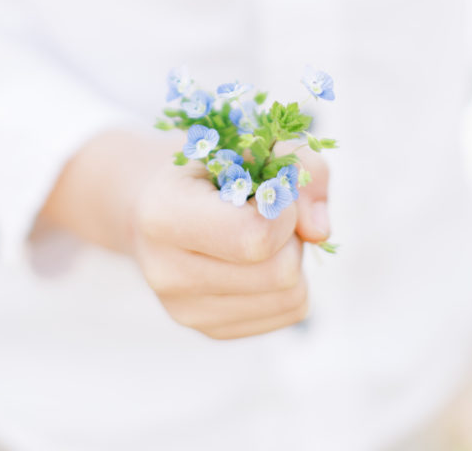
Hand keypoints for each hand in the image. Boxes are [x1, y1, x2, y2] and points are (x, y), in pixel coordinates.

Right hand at [39, 131, 330, 338]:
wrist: (150, 202)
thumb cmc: (207, 164)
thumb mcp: (250, 140)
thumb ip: (300, 167)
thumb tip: (320, 232)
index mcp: (163, 214)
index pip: (255, 237)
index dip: (282, 208)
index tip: (268, 186)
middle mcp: (166, 272)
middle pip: (281, 272)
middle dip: (291, 234)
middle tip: (266, 208)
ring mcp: (185, 311)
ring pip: (291, 298)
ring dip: (292, 256)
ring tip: (258, 230)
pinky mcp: (210, 330)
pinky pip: (287, 314)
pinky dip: (288, 282)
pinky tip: (256, 258)